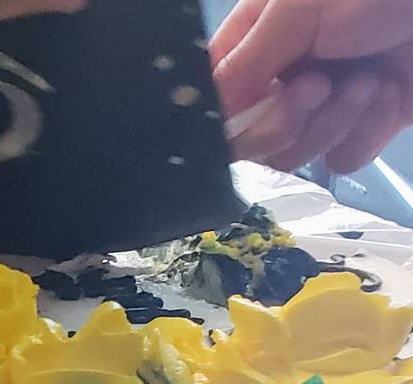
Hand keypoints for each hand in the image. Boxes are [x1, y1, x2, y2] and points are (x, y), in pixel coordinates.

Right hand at [214, 0, 412, 170]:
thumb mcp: (296, 9)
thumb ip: (242, 64)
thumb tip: (206, 118)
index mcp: (255, 41)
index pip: (214, 102)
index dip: (233, 117)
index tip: (267, 99)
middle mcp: (283, 76)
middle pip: (251, 141)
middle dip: (287, 121)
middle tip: (322, 84)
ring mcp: (326, 102)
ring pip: (295, 156)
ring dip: (333, 123)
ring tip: (368, 80)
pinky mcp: (369, 124)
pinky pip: (343, 159)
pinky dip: (366, 133)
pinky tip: (388, 93)